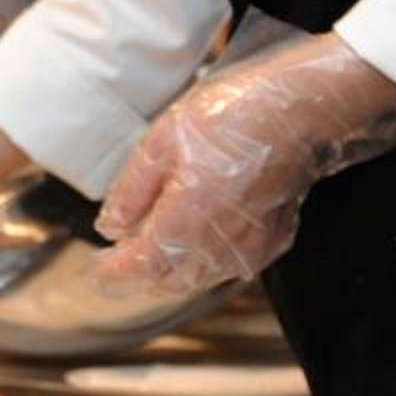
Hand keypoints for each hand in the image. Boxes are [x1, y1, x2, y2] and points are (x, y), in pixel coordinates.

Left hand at [95, 32, 395, 298]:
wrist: (297, 113)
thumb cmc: (230, 117)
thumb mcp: (162, 141)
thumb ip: (132, 191)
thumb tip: (110, 228)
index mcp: (186, 220)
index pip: (140, 267)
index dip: (114, 273)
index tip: (98, 270)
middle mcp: (219, 246)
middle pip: (168, 281)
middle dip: (141, 272)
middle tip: (122, 251)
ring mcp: (250, 249)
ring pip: (199, 278)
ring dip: (173, 268)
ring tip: (157, 238)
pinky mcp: (273, 243)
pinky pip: (230, 266)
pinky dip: (206, 259)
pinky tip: (199, 232)